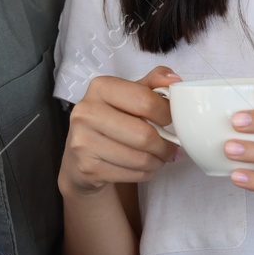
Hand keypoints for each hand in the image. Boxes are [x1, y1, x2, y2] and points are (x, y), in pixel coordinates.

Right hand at [58, 66, 180, 195]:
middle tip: (171, 146)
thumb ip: (151, 84)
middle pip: (144, 134)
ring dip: (158, 161)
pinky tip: (144, 166)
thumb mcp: (128, 96)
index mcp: (100, 88)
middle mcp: (86, 113)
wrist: (80, 156)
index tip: (171, 119)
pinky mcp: (88, 167)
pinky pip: (132, 174)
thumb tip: (174, 80)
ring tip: (159, 157)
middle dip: (165, 144)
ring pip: (140, 158)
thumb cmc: (110, 121)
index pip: (145, 100)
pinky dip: (146, 172)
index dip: (167, 113)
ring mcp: (84, 142)